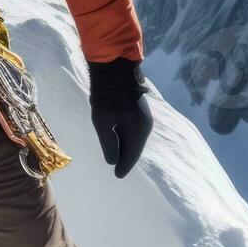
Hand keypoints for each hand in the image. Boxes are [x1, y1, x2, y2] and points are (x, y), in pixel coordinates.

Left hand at [88, 58, 152, 178]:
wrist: (114, 70)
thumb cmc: (106, 96)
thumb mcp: (102, 122)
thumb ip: (108, 144)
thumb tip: (113, 161)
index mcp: (137, 131)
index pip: (131, 155)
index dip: (124, 166)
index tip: (118, 176)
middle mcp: (145, 126)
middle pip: (135, 148)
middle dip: (126, 158)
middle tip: (118, 170)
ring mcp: (145, 118)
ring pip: (135, 139)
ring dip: (127, 148)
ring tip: (119, 157)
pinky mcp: (140, 111)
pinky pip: (135, 131)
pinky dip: (128, 138)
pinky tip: (120, 140)